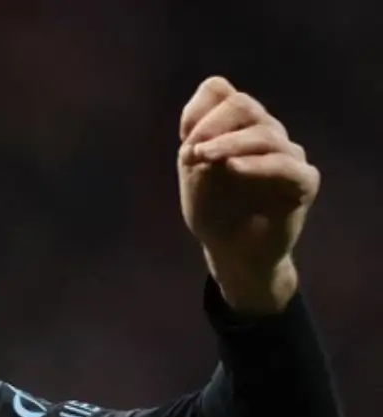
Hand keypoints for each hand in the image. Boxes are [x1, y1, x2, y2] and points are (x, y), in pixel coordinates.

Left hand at [178, 76, 319, 313]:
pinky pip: (286, 165)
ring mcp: (288, 155)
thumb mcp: (194, 175)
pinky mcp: (303, 182)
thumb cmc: (214, 211)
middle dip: (211, 125)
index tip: (184, 141)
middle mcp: (265, 133)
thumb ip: (196, 145)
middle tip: (189, 153)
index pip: (220, 92)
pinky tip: (234, 169)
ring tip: (202, 158)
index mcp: (237, 126)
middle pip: (242, 105)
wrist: (233, 252)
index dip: (198, 111)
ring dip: (228, 143)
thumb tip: (202, 131)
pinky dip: (258, 165)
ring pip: (264, 133)